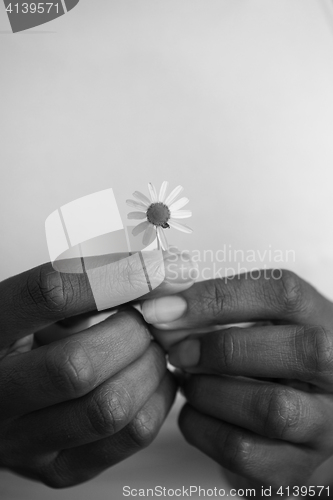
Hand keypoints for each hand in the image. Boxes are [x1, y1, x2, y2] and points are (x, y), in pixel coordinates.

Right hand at [0, 249, 195, 487]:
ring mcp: (25, 441)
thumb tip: (163, 268)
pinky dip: (158, 399)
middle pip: (80, 366)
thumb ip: (89, 282)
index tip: (153, 267)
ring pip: (109, 409)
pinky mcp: (59, 469)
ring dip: (148, 368)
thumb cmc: (21, 342)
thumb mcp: (38, 304)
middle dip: (132, 334)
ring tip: (149, 347)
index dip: (109, 278)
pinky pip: (129, 437)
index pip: (47, 295)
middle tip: (144, 318)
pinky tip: (152, 377)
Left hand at [143, 269, 332, 489]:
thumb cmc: (268, 357)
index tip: (165, 308)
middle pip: (299, 350)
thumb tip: (162, 306)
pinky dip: (202, 428)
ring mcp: (326, 423)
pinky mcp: (299, 467)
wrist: (295, 416)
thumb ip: (220, 306)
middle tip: (179, 351)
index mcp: (322, 319)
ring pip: (272, 408)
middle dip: (222, 349)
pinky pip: (244, 451)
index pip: (283, 292)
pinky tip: (193, 411)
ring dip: (210, 392)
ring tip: (188, 381)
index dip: (219, 297)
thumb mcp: (260, 320)